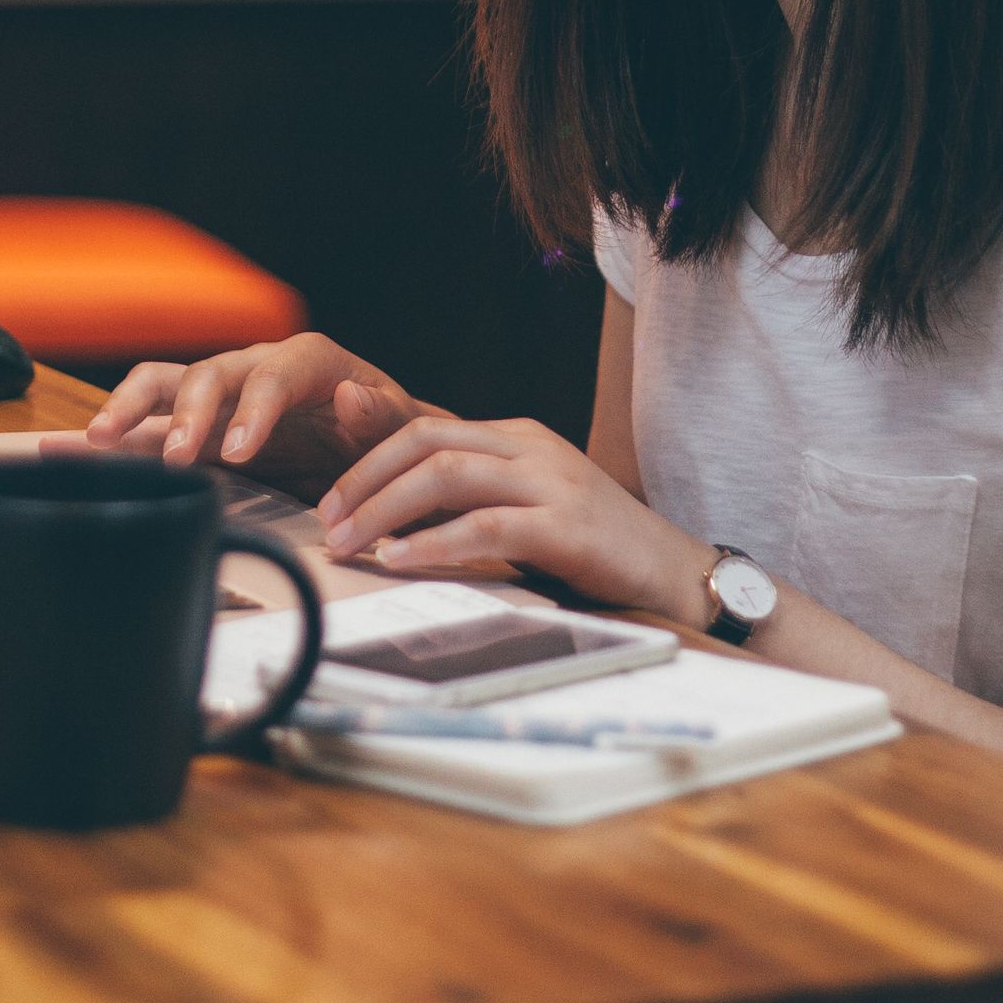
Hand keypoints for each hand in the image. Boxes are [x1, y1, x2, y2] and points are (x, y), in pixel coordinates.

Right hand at [83, 330, 425, 490]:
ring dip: (127, 411)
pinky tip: (73, 451)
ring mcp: (223, 398)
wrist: (379, 452)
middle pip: (207, 374)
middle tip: (173, 458)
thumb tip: (351, 397)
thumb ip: (382, 415)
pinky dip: (115, 435)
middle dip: (186, 414)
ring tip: (93, 444)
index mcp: (309, 363)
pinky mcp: (201, 428)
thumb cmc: (391, 435)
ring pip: (163, 386)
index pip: (275, 374)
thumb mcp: (404, 427)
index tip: (241, 452)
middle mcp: (256, 369)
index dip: (254, 410)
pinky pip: (151, 424)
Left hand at [316, 413, 716, 621]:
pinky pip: (485, 525)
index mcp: (517, 438)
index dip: (368, 462)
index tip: (331, 503)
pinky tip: (401, 560)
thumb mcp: (525, 510)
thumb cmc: (594, 549)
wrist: (675, 572)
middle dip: (365, 481)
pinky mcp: (566, 526)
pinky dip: (434, 542)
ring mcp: (551, 482)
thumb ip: (471, 503)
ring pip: (447, 475)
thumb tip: (393, 521)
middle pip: (426, 444)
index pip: (425, 430)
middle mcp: (530, 448)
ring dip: (386, 511)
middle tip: (327, 524)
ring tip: (350, 544)